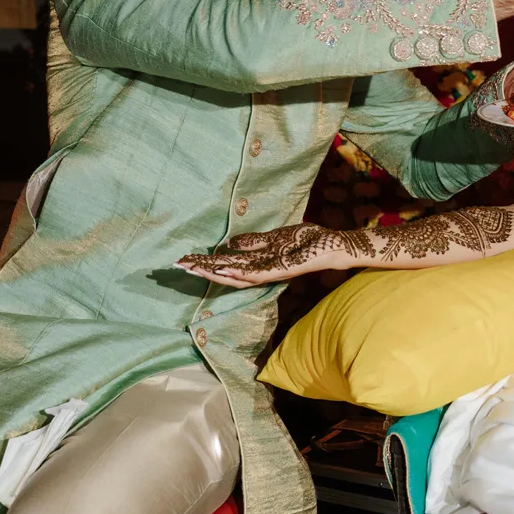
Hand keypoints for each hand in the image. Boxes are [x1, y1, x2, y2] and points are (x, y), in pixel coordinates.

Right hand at [176, 223, 370, 287]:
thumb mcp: (277, 237)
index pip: (227, 265)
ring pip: (236, 276)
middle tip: (178, 266)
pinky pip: (257, 274)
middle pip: (227, 273)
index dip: (206, 263)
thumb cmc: (309, 241)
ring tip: (192, 269)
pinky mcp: (282, 270)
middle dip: (202, 270)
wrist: (335, 246)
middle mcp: (262, 271)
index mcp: (260, 262)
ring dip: (214, 273)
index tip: (185, 259)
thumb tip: (230, 242)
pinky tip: (222, 268)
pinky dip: (238, 272)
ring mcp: (271, 272)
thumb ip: (254, 241)